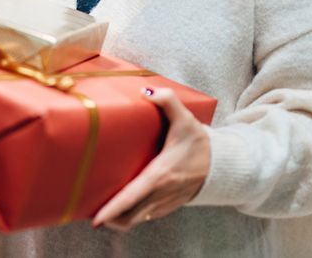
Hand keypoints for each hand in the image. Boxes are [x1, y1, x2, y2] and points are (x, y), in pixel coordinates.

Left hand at [92, 88, 210, 230]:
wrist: (222, 165)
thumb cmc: (200, 143)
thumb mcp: (186, 119)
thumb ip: (168, 101)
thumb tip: (146, 91)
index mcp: (161, 174)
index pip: (133, 197)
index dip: (113, 209)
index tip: (96, 218)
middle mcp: (161, 193)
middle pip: (129, 216)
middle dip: (109, 219)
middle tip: (89, 212)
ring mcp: (165, 203)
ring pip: (136, 220)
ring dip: (118, 220)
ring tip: (101, 212)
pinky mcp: (168, 207)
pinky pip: (145, 217)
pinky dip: (130, 216)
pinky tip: (120, 208)